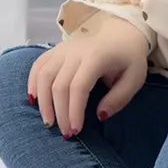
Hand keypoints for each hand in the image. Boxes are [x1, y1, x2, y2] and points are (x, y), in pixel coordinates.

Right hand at [28, 15, 148, 137]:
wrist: (121, 33)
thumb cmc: (128, 59)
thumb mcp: (135, 79)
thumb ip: (118, 98)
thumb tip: (99, 116)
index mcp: (96, 57)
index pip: (78, 87)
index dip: (74, 111)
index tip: (76, 131)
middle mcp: (75, 51)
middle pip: (59, 84)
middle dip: (60, 113)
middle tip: (66, 134)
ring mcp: (62, 49)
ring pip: (44, 75)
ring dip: (43, 102)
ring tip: (48, 122)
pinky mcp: (55, 50)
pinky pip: (38, 66)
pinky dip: (32, 83)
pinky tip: (33, 100)